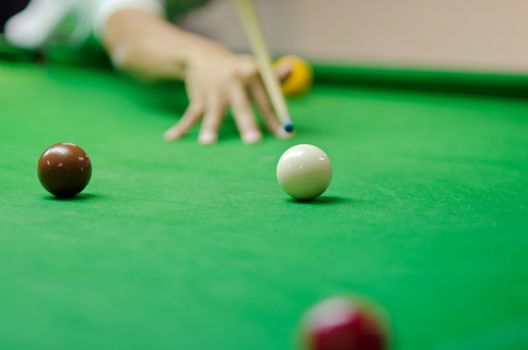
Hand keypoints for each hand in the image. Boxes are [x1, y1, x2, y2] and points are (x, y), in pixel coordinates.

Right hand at [164, 46, 291, 143]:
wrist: (204, 55)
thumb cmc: (239, 70)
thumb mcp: (256, 70)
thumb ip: (274, 78)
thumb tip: (292, 68)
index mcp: (250, 74)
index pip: (265, 101)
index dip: (275, 119)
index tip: (284, 136)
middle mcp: (232, 81)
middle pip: (241, 106)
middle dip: (246, 123)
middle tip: (253, 141)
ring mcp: (213, 90)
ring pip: (212, 112)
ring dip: (209, 127)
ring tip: (207, 143)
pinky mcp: (198, 97)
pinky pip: (190, 115)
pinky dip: (180, 128)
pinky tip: (171, 138)